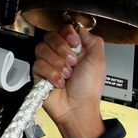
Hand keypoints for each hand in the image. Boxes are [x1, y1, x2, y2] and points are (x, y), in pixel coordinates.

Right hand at [32, 23, 106, 137]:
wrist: (78, 108)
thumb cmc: (89, 89)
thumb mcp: (99, 60)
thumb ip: (93, 40)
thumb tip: (80, 28)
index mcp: (76, 49)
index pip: (64, 30)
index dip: (68, 35)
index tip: (74, 44)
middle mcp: (61, 55)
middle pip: (51, 36)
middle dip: (63, 51)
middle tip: (73, 64)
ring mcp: (50, 64)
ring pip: (42, 49)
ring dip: (58, 64)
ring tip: (67, 76)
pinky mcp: (39, 74)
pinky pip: (38, 64)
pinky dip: (51, 74)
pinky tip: (59, 83)